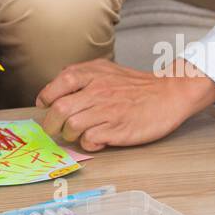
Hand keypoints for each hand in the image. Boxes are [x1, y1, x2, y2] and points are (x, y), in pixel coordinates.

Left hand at [36, 58, 214, 150]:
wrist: (169, 94)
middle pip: (59, 109)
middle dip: (51, 124)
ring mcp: (107, 110)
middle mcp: (97, 90)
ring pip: (71, 125)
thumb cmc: (136, 86)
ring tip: (77, 134)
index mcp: (93, 73)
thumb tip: (56, 89)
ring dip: (69, 134)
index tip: (46, 106)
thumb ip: (82, 76)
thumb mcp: (107, 70)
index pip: (58, 83)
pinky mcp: (117, 129)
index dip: (46, 97)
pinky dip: (87, 144)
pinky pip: (89, 140)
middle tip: (54, 129)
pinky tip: (95, 140)